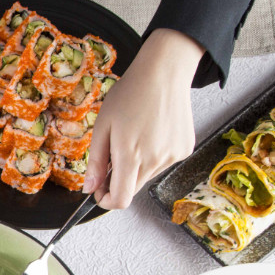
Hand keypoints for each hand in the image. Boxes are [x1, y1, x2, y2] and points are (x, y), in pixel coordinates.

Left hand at [83, 28, 203, 208]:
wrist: (164, 73)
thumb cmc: (130, 95)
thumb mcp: (102, 127)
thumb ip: (97, 162)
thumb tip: (90, 189)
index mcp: (131, 155)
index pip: (121, 199)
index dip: (107, 201)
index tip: (100, 193)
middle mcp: (155, 160)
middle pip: (132, 190)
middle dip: (118, 182)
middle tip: (111, 160)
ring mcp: (173, 156)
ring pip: (147, 176)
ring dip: (136, 167)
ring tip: (133, 138)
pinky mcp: (184, 149)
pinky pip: (162, 163)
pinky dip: (152, 157)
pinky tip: (151, 134)